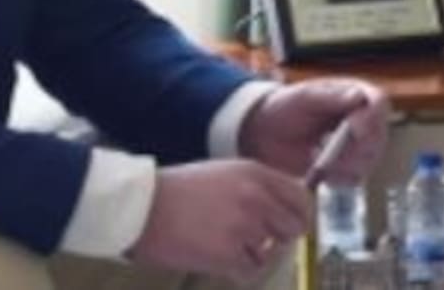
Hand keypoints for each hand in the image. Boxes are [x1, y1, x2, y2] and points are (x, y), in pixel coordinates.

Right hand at [127, 160, 309, 283]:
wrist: (142, 206)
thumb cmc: (177, 190)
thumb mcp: (223, 173)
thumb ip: (256, 187)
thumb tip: (282, 209)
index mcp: (255, 172)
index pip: (301, 197)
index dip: (297, 214)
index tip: (288, 223)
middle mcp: (256, 197)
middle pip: (294, 227)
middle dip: (279, 237)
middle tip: (254, 238)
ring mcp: (245, 226)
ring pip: (271, 252)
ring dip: (251, 252)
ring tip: (220, 240)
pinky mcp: (231, 253)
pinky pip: (251, 270)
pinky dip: (237, 268)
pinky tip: (215, 254)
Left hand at [238, 79, 388, 182]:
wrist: (262, 132)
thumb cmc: (282, 106)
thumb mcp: (302, 97)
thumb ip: (330, 98)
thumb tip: (358, 97)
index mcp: (352, 94)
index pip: (378, 101)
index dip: (372, 117)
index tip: (355, 130)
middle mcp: (360, 119)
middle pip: (378, 135)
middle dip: (357, 147)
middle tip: (329, 149)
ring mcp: (356, 145)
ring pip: (369, 160)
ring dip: (345, 164)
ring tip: (317, 157)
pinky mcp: (346, 167)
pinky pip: (354, 178)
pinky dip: (338, 177)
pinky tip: (319, 170)